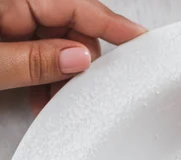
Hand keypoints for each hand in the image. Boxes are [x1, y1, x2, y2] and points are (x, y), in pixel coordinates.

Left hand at [0, 0, 145, 113]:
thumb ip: (34, 61)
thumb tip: (78, 60)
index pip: (77, 6)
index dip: (114, 25)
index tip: (141, 39)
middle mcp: (13, 1)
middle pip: (70, 27)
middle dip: (78, 65)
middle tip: (77, 95)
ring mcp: (7, 15)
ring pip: (54, 41)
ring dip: (59, 75)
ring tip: (52, 103)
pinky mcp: (3, 30)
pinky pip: (34, 47)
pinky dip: (41, 72)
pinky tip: (39, 95)